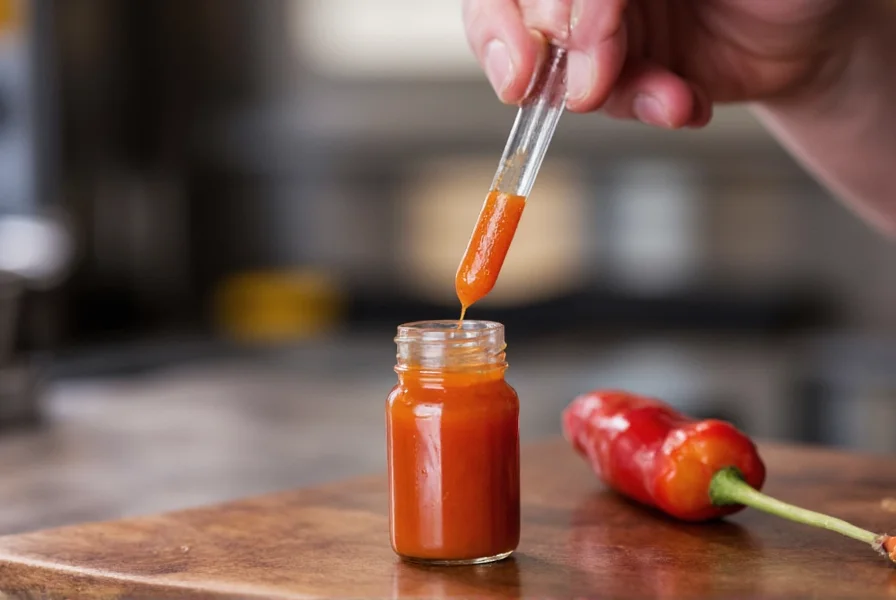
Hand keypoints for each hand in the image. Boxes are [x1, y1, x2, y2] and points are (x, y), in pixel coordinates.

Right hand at [462, 0, 863, 128]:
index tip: (536, 53)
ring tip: (670, 97)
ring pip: (555, 67)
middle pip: (518, 13)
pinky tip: (683, 102)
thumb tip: (577, 18)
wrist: (816, 29)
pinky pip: (603, 99)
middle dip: (559, 57)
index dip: (522, 13)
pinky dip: (642, 108)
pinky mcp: (622, 70)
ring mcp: (602, 23)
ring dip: (612, 92)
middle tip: (592, 86)